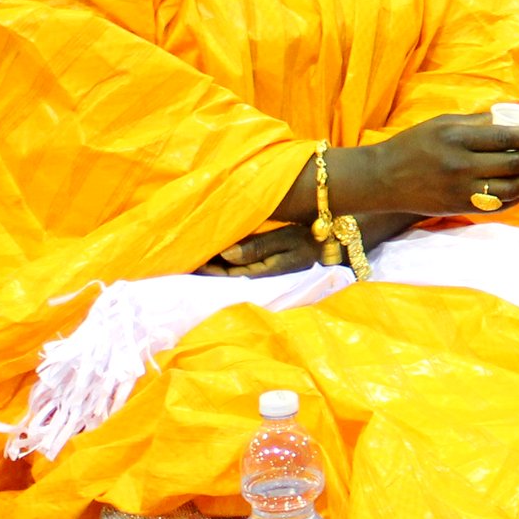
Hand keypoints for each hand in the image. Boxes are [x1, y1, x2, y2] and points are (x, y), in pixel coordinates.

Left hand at [198, 226, 329, 278]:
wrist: (336, 248)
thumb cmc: (312, 240)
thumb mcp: (287, 239)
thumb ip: (257, 247)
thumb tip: (225, 253)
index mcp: (260, 274)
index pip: (223, 274)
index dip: (203, 267)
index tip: (186, 256)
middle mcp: (257, 278)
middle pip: (223, 276)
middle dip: (204, 267)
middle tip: (182, 254)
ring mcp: (262, 275)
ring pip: (230, 273)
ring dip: (214, 264)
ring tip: (194, 252)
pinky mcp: (265, 270)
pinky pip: (239, 268)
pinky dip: (225, 261)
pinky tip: (217, 252)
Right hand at [354, 110, 518, 216]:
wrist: (383, 178)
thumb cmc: (413, 144)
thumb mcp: (442, 123)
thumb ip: (475, 121)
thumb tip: (507, 118)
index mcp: (458, 138)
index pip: (507, 137)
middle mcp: (462, 165)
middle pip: (513, 163)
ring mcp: (461, 190)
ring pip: (510, 188)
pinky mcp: (459, 207)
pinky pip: (497, 205)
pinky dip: (516, 197)